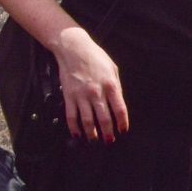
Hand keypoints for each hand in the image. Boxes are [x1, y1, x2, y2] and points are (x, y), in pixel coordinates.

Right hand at [51, 25, 128, 141]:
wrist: (74, 49)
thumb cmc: (95, 57)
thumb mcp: (113, 69)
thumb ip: (116, 87)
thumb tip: (118, 104)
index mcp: (111, 85)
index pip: (120, 109)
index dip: (122, 123)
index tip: (123, 131)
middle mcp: (97, 92)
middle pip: (104, 118)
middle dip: (108, 132)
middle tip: (109, 141)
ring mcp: (81, 95)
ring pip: (87, 121)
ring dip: (92, 134)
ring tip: (95, 140)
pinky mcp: (69, 96)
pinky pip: (71, 116)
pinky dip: (74, 128)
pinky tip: (78, 134)